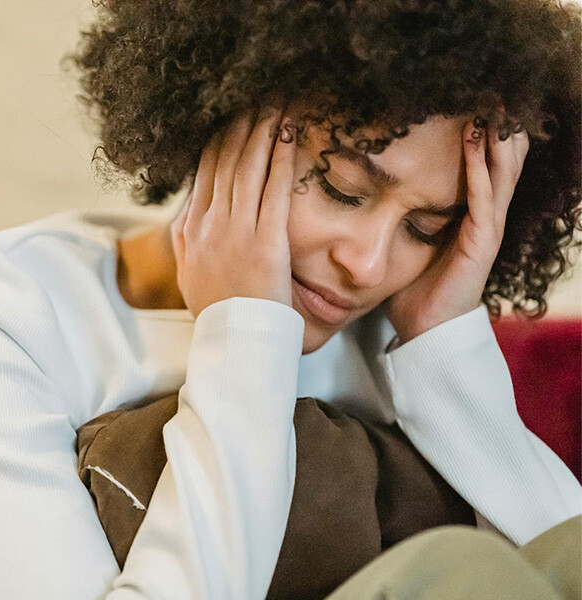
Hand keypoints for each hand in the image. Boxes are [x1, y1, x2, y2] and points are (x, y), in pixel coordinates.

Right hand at [170, 106, 297, 318]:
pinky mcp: (265, 243)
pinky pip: (274, 191)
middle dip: (240, 126)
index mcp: (191, 230)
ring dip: (261, 132)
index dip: (218, 140)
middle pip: (224, 162)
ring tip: (273, 105)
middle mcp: (210, 225)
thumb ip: (185, 238)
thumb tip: (187, 211)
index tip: (230, 118)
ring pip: (247, 168)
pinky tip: (288, 135)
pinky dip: (280, 159)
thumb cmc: (216, 309)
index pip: (204, 173)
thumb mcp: (188, 272)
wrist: (233, 341)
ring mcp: (236, 232)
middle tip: (255, 98)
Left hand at [385, 110, 529, 343]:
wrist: (425, 332)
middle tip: (486, 88)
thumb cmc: (414, 290)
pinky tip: (476, 139)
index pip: (480, 165)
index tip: (466, 99)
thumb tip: (368, 194)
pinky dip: (480, 166)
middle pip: (498, 161)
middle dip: (495, 125)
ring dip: (494, 136)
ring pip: (499, 172)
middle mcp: (482, 217)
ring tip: (488, 101)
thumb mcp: (408, 245)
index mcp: (467, 216)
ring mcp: (485, 228)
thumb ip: (401, 218)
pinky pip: (484, 197)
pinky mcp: (481, 242)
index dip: (479, 134)